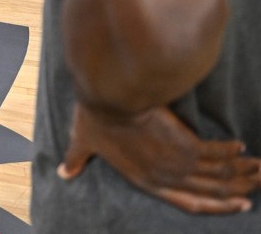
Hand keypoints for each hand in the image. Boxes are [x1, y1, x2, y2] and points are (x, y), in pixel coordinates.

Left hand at [59, 102, 260, 214]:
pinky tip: (239, 146)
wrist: (108, 98)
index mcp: (146, 181)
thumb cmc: (94, 119)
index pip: (188, 203)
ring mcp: (178, 162)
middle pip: (212, 190)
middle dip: (239, 188)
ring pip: (219, 173)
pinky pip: (215, 153)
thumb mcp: (83, 142)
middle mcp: (166, 177)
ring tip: (259, 168)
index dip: (215, 207)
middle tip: (257, 183)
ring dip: (242, 171)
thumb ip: (77, 159)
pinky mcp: (185, 143)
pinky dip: (229, 151)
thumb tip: (63, 171)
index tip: (238, 204)